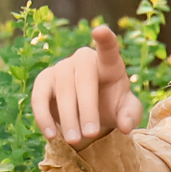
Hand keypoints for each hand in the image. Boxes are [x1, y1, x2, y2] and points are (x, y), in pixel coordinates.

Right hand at [31, 25, 144, 147]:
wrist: (91, 111)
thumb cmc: (114, 104)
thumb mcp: (127, 110)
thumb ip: (130, 115)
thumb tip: (126, 126)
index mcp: (109, 63)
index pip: (108, 49)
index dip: (105, 40)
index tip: (100, 30)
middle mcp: (83, 60)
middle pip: (83, 80)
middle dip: (87, 109)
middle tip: (91, 134)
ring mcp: (61, 68)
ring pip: (62, 91)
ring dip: (68, 117)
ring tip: (75, 141)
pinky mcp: (44, 81)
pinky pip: (40, 98)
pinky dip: (44, 117)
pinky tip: (51, 135)